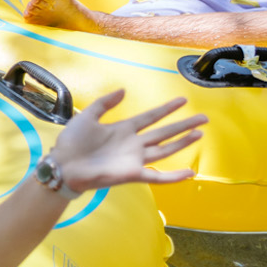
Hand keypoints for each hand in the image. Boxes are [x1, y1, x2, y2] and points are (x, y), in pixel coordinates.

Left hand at [44, 91, 204, 189]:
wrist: (62, 165)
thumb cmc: (72, 142)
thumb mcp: (87, 116)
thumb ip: (104, 103)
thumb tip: (123, 90)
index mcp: (123, 129)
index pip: (151, 117)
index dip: (166, 109)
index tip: (182, 100)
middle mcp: (133, 144)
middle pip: (164, 132)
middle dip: (183, 125)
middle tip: (203, 118)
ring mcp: (134, 159)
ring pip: (165, 150)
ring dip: (182, 142)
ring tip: (199, 133)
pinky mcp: (132, 174)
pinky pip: (157, 176)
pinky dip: (173, 176)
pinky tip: (190, 173)